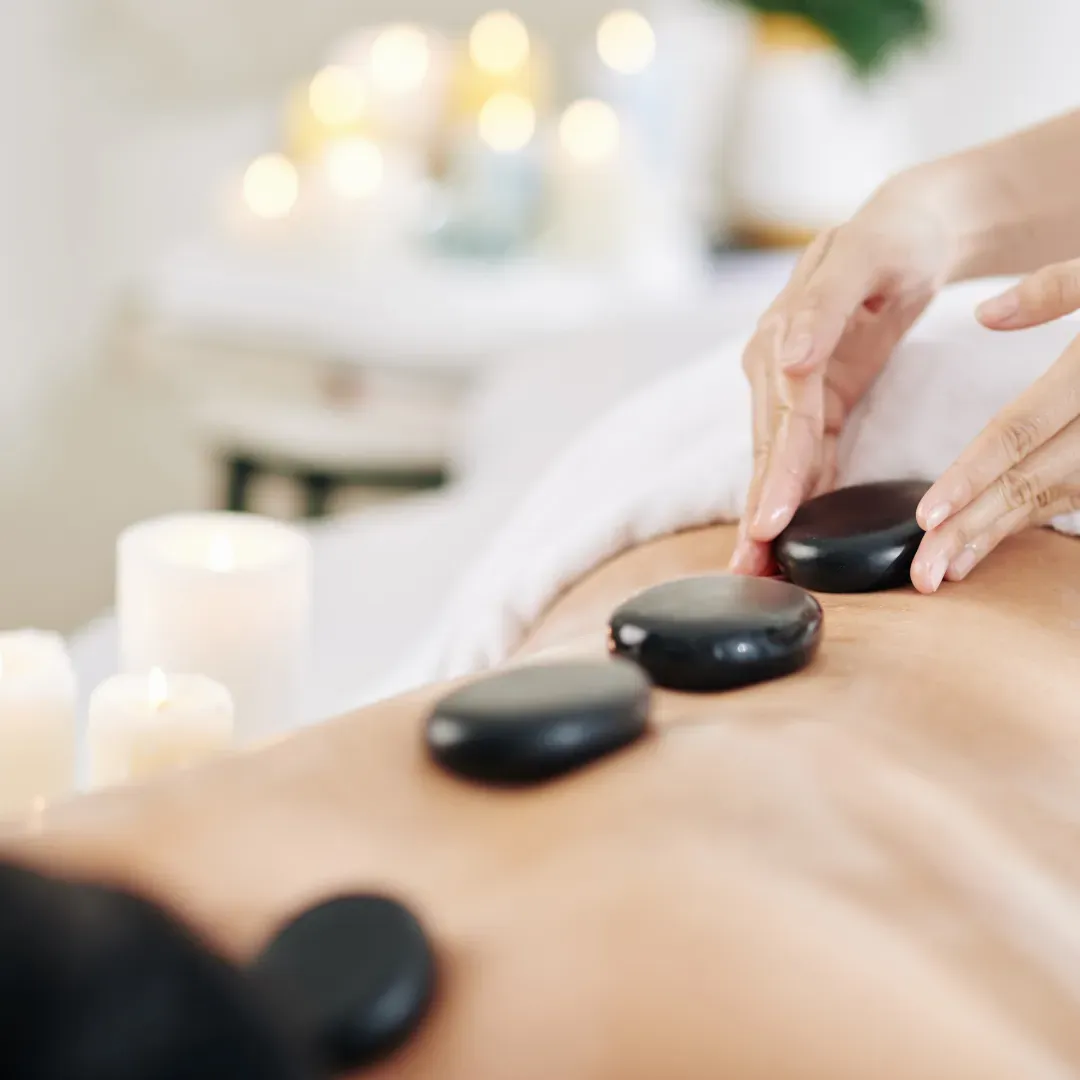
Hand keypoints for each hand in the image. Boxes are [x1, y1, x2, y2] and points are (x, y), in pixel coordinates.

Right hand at [730, 170, 959, 575]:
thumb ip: (820, 307)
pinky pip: (801, 455)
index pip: (781, 419)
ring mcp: (791, 388)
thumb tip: (785, 359)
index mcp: (780, 336)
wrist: (908, 232)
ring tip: (755, 567)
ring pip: (777, 461)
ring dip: (765, 514)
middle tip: (748, 568)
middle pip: (768, 450)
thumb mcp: (859, 257)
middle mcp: (775, 367)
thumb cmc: (888, 239)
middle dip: (757, 511)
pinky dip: (792, 495)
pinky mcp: (814, 401)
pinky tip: (783, 534)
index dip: (774, 475)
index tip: (766, 523)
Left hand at [911, 262, 1079, 592]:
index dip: (971, 476)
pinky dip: (1033, 518)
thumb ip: (1054, 289)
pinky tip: (993, 539)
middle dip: (972, 528)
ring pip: (1057, 498)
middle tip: (923, 572)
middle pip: (1031, 480)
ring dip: (999, 533)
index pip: (1020, 431)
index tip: (926, 516)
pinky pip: (1077, 495)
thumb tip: (985, 314)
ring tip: (948, 566)